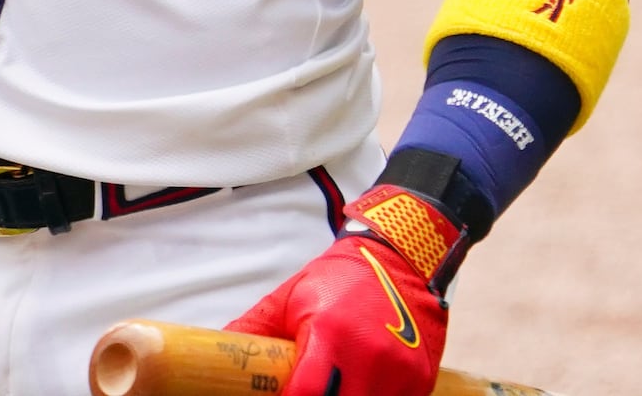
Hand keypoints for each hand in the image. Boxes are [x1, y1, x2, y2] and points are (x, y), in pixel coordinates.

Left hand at [224, 186, 457, 395]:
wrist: (399, 260)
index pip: (305, 393)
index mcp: (330, 333)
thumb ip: (256, 330)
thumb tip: (220, 352)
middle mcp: (369, 355)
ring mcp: (400, 372)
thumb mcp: (290, 298)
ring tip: (330, 386)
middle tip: (303, 390)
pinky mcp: (421, 382)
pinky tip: (354, 389)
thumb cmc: (338, 280)